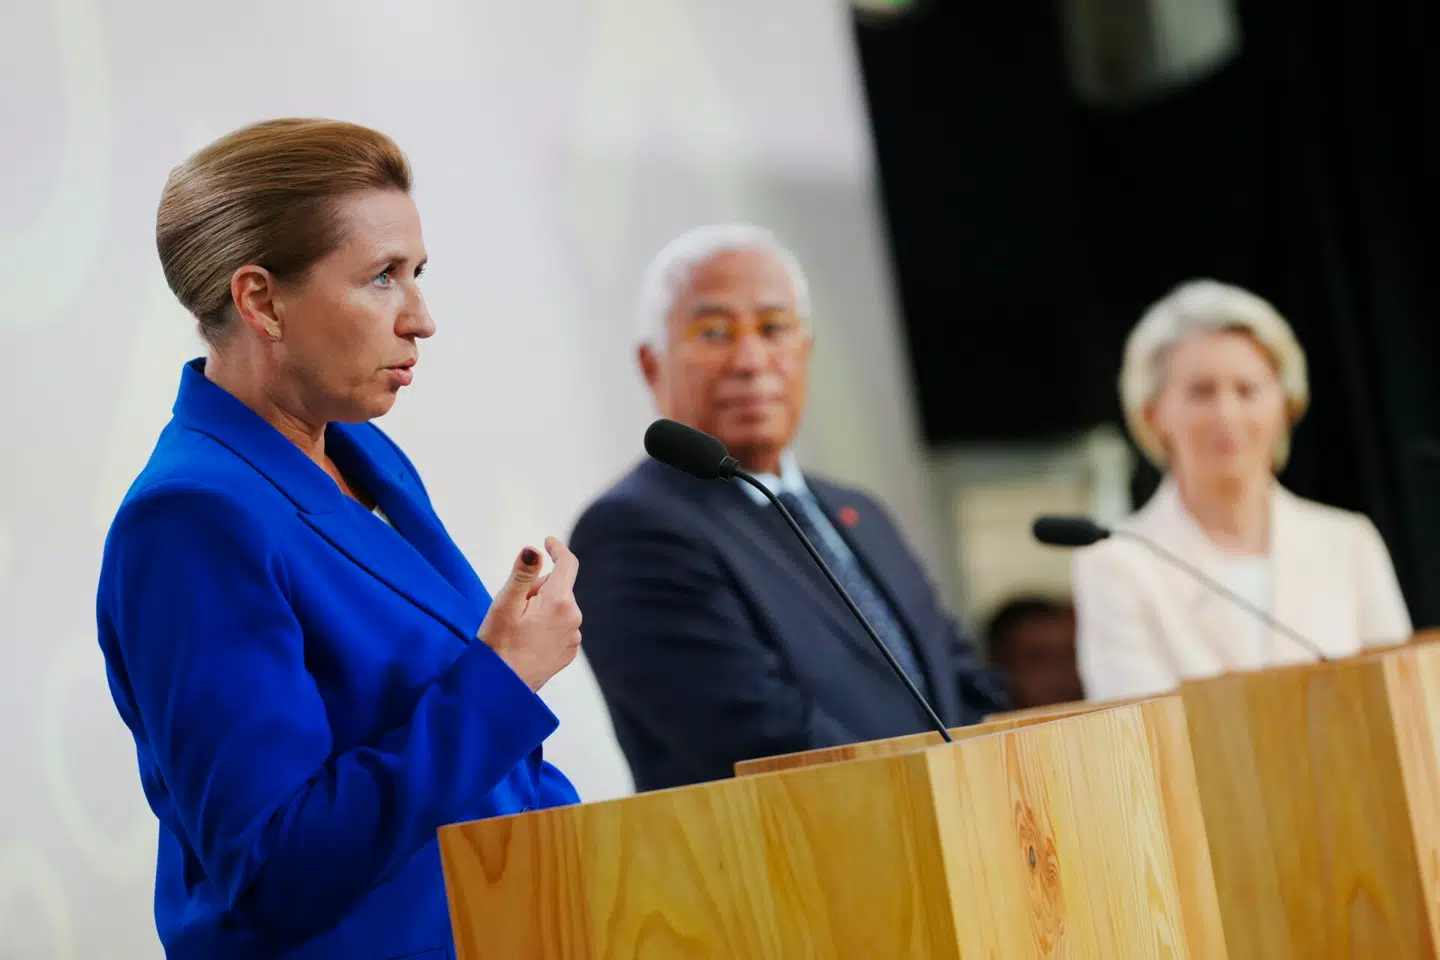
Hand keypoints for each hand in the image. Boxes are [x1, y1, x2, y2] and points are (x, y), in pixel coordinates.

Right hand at [477, 537, 582, 690]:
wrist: (501, 689)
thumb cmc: (498, 645)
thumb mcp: (504, 604)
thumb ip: (523, 574)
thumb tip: (534, 549)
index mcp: (559, 602)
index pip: (567, 564)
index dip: (557, 549)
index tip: (547, 542)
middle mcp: (573, 618)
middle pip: (558, 588)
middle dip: (538, 588)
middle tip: (513, 606)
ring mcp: (573, 638)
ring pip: (558, 607)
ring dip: (542, 607)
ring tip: (517, 626)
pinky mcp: (568, 652)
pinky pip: (560, 626)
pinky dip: (546, 625)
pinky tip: (526, 639)